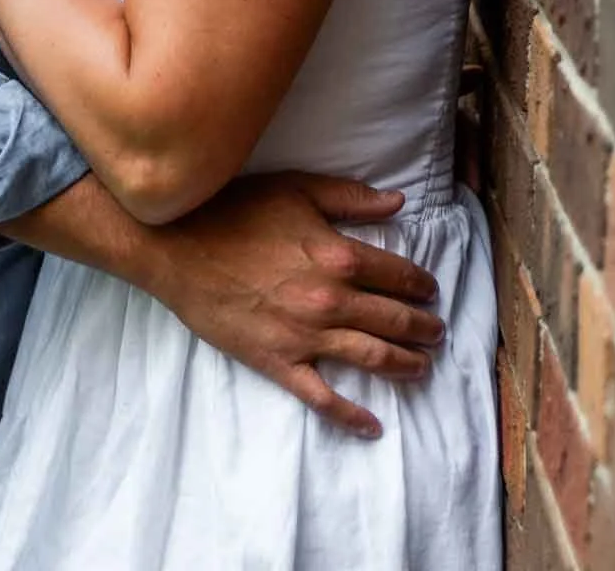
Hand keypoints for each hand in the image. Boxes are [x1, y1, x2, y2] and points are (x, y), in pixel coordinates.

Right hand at [146, 172, 443, 436]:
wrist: (177, 246)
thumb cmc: (236, 211)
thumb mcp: (296, 189)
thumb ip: (350, 198)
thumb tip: (398, 202)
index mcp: (338, 256)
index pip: (398, 275)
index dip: (420, 283)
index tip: (430, 289)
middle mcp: (330, 300)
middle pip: (393, 320)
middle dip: (422, 327)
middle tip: (436, 332)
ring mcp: (305, 336)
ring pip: (371, 358)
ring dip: (404, 364)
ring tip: (422, 367)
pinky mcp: (278, 362)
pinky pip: (322, 397)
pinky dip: (351, 415)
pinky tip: (372, 425)